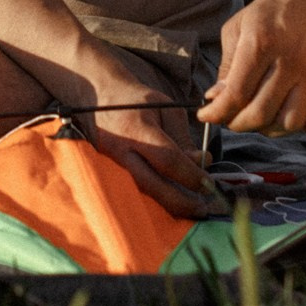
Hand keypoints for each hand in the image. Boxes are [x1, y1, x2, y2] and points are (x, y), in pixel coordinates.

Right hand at [78, 64, 211, 218]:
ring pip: (142, 193)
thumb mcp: (166, 108)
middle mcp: (120, 149)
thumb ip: (183, 137)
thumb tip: (201, 162)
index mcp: (136, 128)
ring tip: (193, 209)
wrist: (95, 96)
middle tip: (203, 209)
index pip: (167, 158)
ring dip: (169, 205)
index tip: (209, 185)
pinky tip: (173, 204)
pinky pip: (135, 191)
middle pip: (151, 184)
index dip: (191, 175)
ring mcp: (110, 163)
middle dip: (180, 202)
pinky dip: (156, 200)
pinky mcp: (107, 171)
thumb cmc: (136, 101)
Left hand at [198, 0, 305, 136]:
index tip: (204, 115)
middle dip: (235, 123)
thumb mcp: (237, 28)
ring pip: (289, 123)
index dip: (216, 113)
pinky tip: (293, 116)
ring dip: (267, 128)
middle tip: (228, 116)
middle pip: (260, 114)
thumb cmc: (268, 12)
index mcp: (261, 44)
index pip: (236, 94)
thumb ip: (226, 66)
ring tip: (257, 114)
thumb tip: (216, 100)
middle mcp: (289, 62)